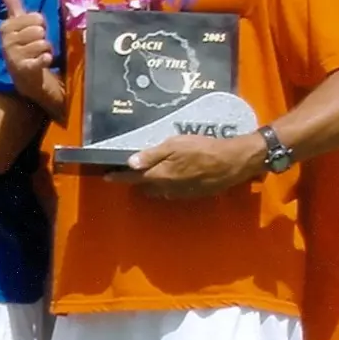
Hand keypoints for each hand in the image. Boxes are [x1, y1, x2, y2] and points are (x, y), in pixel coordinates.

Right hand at [0, 0, 57, 87]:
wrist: (22, 73)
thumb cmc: (21, 42)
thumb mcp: (16, 20)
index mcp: (6, 27)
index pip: (36, 17)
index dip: (40, 24)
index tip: (31, 31)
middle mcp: (7, 41)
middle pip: (40, 30)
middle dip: (43, 37)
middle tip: (34, 44)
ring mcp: (14, 56)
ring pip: (44, 43)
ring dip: (45, 49)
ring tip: (36, 54)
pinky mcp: (24, 69)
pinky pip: (42, 58)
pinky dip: (46, 59)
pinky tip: (43, 60)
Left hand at [110, 132, 264, 198]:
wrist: (231, 162)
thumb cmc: (202, 149)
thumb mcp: (175, 145)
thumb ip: (152, 155)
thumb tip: (130, 163)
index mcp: (159, 176)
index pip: (133, 177)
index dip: (118, 177)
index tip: (106, 176)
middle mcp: (166, 188)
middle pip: (144, 186)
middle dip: (134, 180)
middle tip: (126, 171)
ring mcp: (180, 193)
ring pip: (157, 190)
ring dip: (149, 184)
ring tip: (145, 174)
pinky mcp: (191, 194)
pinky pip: (171, 192)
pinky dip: (165, 185)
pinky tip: (168, 177)